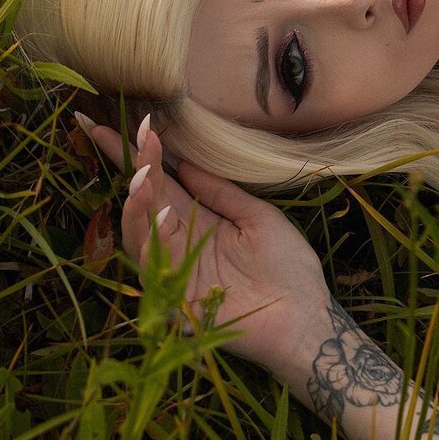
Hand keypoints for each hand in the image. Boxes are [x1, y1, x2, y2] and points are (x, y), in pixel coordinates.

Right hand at [79, 111, 331, 372]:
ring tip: (144, 173)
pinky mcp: (172, 296)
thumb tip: (187, 163)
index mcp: (201, 219)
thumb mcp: (258, 218)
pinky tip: (162, 215)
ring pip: (139, 230)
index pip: (165, 182)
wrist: (304, 316)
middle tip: (135, 134)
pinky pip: (153, 264)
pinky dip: (152, 238)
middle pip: (146, 199)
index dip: (146, 155)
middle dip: (135, 166)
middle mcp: (180, 240)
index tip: (134, 123)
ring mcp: (174, 268)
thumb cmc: (289, 267)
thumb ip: (222, 193)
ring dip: (138, 201)